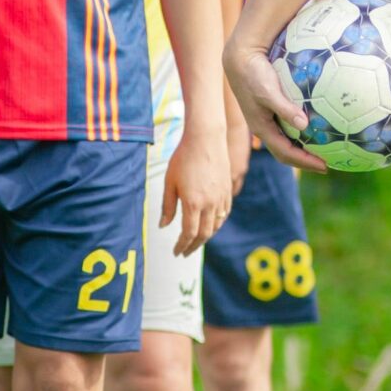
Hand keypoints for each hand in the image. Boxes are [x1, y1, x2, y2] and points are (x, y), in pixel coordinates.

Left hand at [161, 126, 233, 255]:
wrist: (205, 138)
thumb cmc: (183, 158)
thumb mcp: (170, 182)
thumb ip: (167, 206)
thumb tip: (164, 226)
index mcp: (193, 203)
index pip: (189, 233)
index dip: (182, 245)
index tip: (176, 251)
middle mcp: (210, 203)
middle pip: (204, 234)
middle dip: (193, 246)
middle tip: (185, 252)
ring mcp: (221, 197)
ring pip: (216, 225)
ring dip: (205, 237)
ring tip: (196, 241)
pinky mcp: (227, 190)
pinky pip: (224, 214)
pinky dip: (216, 224)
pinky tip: (210, 225)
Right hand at [226, 43, 324, 172]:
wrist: (239, 60)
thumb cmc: (254, 75)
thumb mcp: (269, 92)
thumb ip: (285, 109)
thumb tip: (304, 125)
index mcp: (262, 128)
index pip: (285, 154)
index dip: (305, 162)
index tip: (324, 166)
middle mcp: (264, 127)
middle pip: (285, 153)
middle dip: (304, 161)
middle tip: (326, 165)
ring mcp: (265, 120)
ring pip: (285, 141)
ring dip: (302, 149)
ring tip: (321, 151)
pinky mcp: (268, 110)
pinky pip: (286, 128)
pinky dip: (300, 134)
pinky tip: (313, 128)